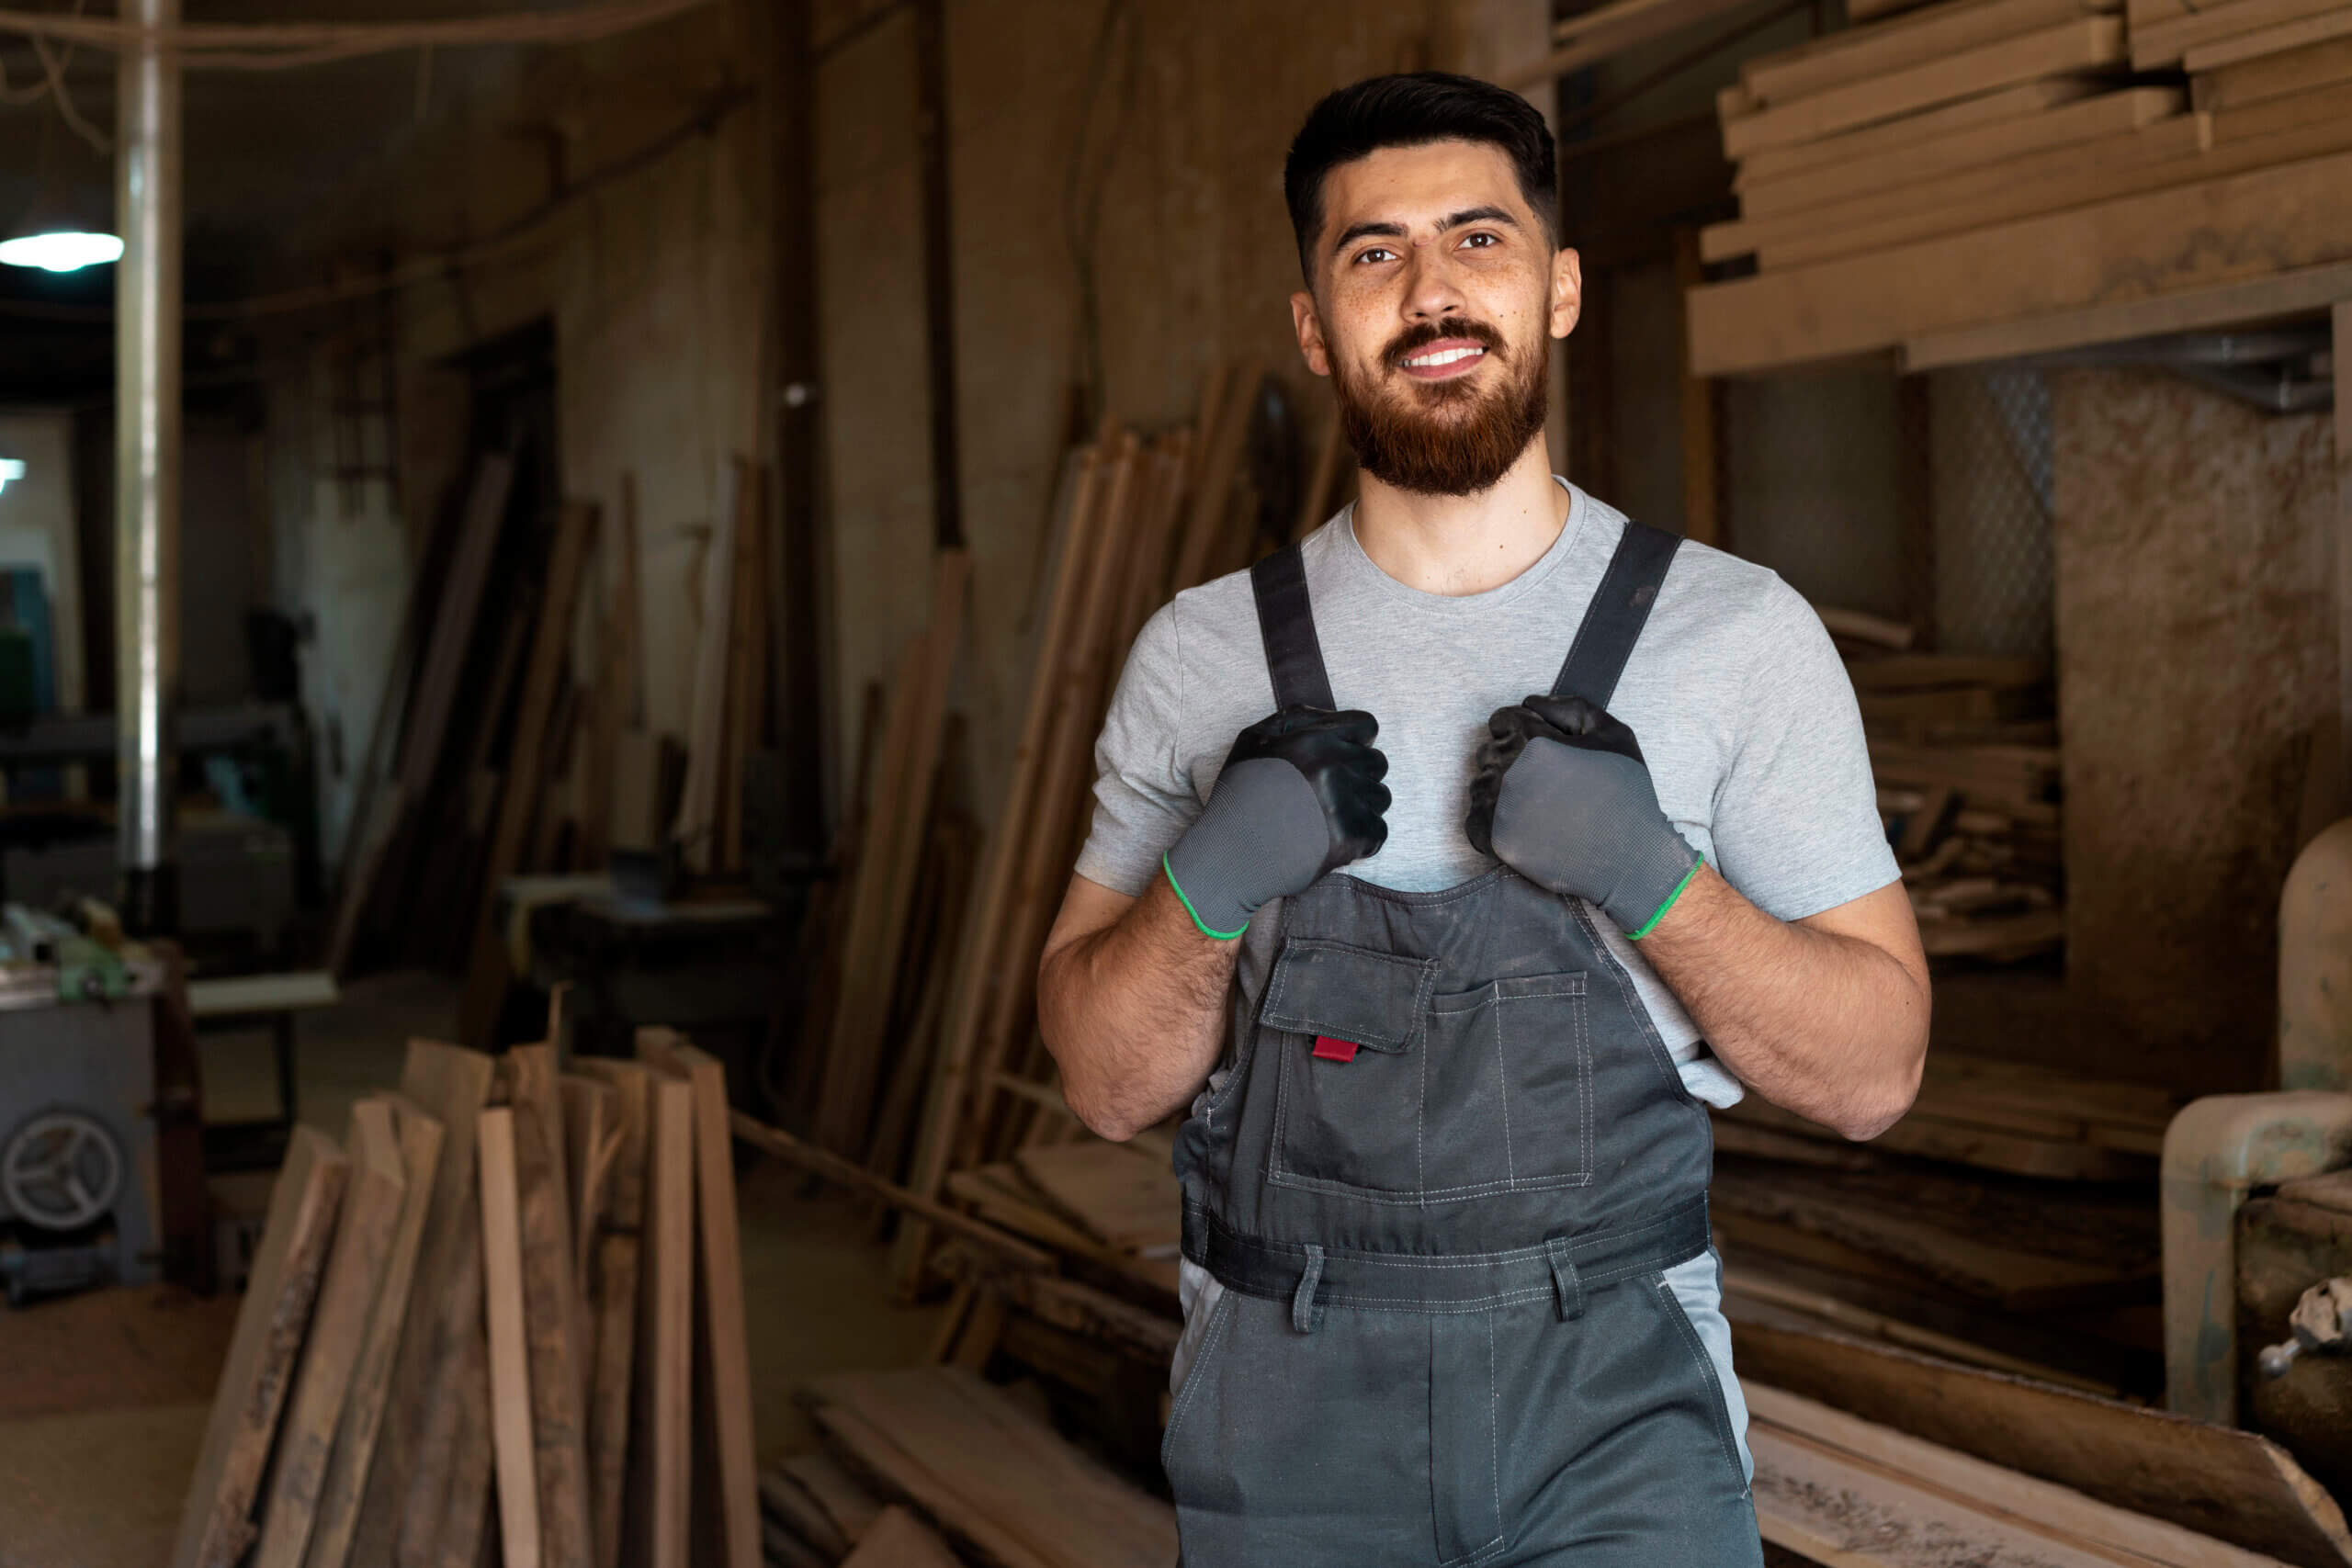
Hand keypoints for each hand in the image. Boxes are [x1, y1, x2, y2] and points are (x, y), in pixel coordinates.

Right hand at [1163, 707, 1389, 937]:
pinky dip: (1362, 840)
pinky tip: (1334, 840)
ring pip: (1381, 798)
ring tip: (1329, 819)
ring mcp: (1344, 802)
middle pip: (1378, 763)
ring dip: (1362, 808)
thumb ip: (1295, 719)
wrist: (1230, 854)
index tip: (1344, 759)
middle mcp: (1333, 766)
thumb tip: (1331, 717)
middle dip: (1359, 776)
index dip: (1357, 743)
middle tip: (1330, 795)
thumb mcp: (1253, 740)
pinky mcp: (1350, 837)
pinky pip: (1379, 832)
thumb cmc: (1238, 797)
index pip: (1367, 726)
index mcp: (1312, 739)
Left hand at [1465, 695, 1699, 936]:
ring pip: (1480, 783)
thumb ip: (1571, 707)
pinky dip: (1492, 819)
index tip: (1541, 750)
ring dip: (1500, 788)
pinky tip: (1525, 823)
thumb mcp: (1613, 733)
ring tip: (1538, 805)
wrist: (1628, 857)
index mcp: (1532, 741)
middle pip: (1489, 751)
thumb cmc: (1625, 794)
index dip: (1521, 731)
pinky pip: (1474, 818)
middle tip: (1545, 781)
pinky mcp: (1493, 839)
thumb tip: (1532, 702)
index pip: (1501, 721)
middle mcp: (1508, 771)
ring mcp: (1497, 807)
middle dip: (1511, 759)